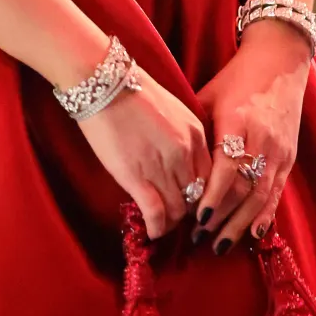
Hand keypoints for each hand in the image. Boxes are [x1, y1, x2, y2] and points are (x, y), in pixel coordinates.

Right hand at [78, 70, 211, 239]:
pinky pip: (156, 214)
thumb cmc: (132, 91)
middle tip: (176, 216)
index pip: (210, 177)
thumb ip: (182, 137)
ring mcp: (162, 167)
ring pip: (178, 210)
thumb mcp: (171, 109)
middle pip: (197, 198)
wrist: (104, 83)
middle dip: (189, 212)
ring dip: (171, 222)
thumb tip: (179, 163)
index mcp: (195, 134)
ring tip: (161, 222)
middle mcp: (185, 153)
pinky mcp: (137, 178)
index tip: (192, 201)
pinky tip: (152, 232)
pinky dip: (156, 229)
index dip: (202, 195)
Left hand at [192, 21, 309, 252]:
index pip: (226, 167)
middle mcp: (262, 139)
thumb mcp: (210, 96)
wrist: (279, 63)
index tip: (197, 218)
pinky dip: (265, 216)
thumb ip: (196, 129)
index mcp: (238, 121)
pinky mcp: (289, 157)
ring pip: (261, 197)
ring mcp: (279, 150)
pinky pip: (277, 192)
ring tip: (221, 246)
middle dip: (223, 217)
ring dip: (241, 224)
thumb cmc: (236, 78)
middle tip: (200, 238)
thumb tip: (172, 161)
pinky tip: (252, 235)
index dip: (213, 195)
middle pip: (243, 188)